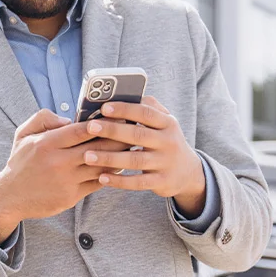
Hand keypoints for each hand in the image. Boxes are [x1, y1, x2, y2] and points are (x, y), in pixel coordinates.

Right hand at [0, 109, 130, 241]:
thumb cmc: (20, 163)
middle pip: (96, 148)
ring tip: (132, 148)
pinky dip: (110, 174)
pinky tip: (119, 166)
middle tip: (133, 130)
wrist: (10, 197)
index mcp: (47, 144)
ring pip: (101, 167)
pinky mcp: (72, 196)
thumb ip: (43, 118)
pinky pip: (97, 183)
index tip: (117, 116)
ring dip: (119, 157)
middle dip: (117, 138)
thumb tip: (68, 118)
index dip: (101, 122)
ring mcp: (66, 181)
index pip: (80, 130)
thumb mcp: (23, 134)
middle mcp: (58, 162)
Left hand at [80, 96, 206, 214]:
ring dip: (110, 158)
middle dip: (112, 131)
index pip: (145, 113)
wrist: (188, 172)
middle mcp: (168, 141)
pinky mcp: (162, 181)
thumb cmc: (166, 141)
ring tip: (87, 156)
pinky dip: (119, 181)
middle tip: (90, 127)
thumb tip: (125, 94)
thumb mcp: (165, 123)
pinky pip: (138, 182)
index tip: (104, 108)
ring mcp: (165, 163)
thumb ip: (148, 108)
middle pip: (138, 135)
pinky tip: (102, 177)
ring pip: (135, 160)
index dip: (125, 109)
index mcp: (167, 123)